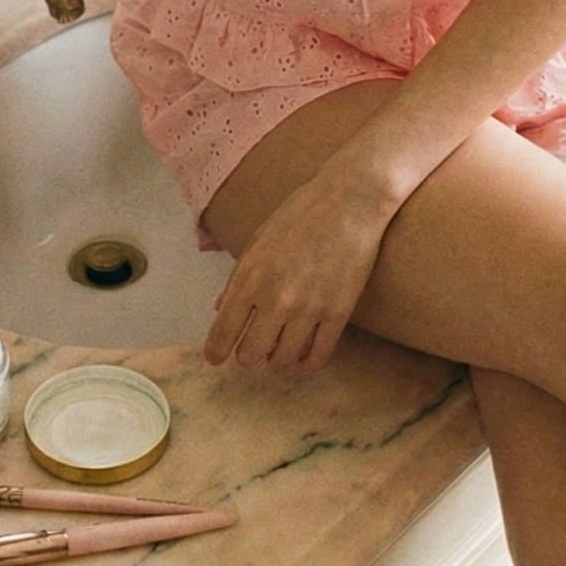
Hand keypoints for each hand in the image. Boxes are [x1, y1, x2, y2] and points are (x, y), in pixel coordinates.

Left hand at [203, 157, 398, 373]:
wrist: (350, 201)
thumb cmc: (300, 213)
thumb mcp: (258, 240)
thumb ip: (237, 278)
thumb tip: (220, 309)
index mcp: (250, 278)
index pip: (223, 332)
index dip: (215, 352)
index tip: (216, 359)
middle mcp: (276, 299)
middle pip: (251, 355)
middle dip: (248, 354)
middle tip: (254, 345)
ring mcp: (309, 309)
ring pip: (283, 360)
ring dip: (278, 357)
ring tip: (280, 347)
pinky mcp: (339, 314)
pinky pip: (318, 356)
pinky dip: (307, 364)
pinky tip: (303, 359)